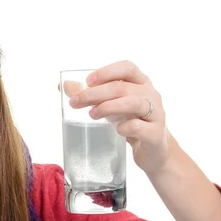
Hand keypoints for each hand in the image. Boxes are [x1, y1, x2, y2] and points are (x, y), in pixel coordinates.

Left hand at [61, 60, 176, 174]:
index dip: (107, 71)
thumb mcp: (113, 107)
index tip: (87, 80)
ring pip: (133, 103)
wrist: (153, 152)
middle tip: (76, 102)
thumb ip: (91, 95)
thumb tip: (64, 85)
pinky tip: (115, 130)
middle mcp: (151, 95)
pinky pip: (138, 126)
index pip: (127, 68)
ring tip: (91, 114)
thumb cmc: (131, 123)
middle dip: (95, 93)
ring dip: (108, 107)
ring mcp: (156, 113)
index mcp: (141, 84)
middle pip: (122, 87)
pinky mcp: (155, 133)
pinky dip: (124, 127)